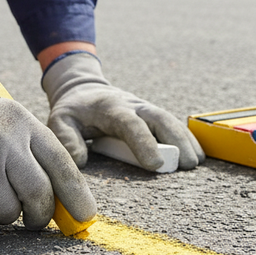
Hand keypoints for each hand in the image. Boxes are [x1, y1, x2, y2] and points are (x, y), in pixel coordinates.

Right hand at [0, 52, 96, 228]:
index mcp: (20, 120)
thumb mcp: (5, 126)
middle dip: (39, 216)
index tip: (86, 217)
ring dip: (0, 213)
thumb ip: (34, 157)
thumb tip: (68, 206)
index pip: (60, 162)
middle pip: (38, 194)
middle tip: (32, 219)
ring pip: (7, 212)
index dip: (76, 194)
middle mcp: (0, 137)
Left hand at [42, 51, 204, 170]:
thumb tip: (80, 161)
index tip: (155, 164)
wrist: (84, 89)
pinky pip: (173, 124)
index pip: (130, 124)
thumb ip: (66, 139)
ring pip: (170, 120)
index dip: (144, 142)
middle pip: (159, 118)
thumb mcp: (59, 120)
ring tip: (195, 163)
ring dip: (185, 140)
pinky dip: (186, 137)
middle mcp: (133, 105)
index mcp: (111, 107)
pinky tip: (196, 154)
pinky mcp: (152, 115)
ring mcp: (146, 108)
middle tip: (186, 165)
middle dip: (175, 140)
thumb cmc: (73, 110)